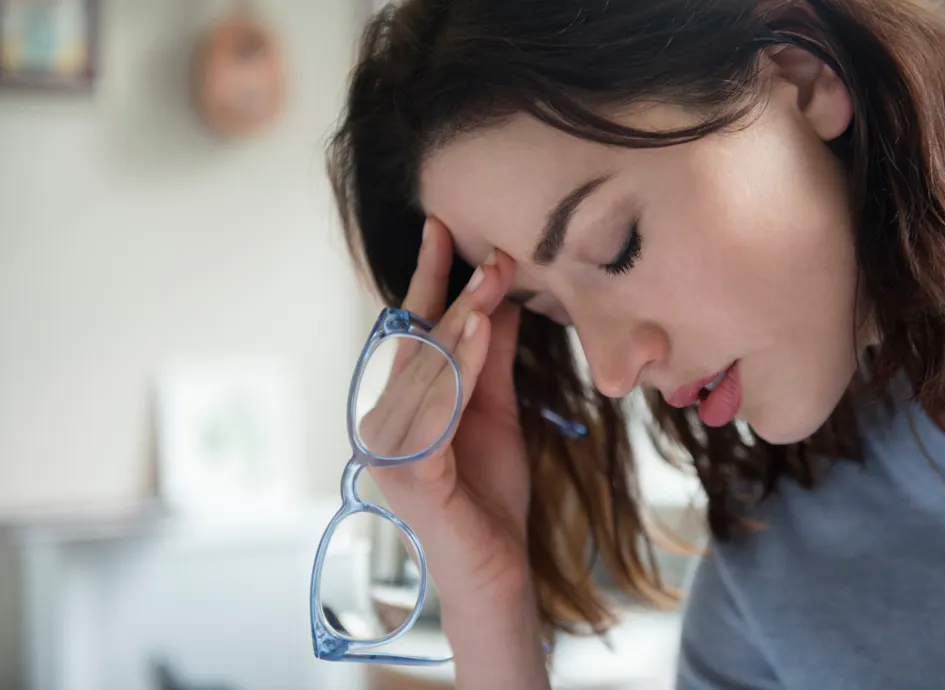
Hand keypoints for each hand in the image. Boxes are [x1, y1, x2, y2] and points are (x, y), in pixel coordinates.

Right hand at [363, 217, 531, 610]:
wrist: (495, 570)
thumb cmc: (488, 492)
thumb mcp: (495, 409)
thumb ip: (490, 358)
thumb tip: (500, 296)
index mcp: (400, 405)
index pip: (413, 332)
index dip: (430, 280)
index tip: (445, 228)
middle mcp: (383, 421)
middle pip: (418, 344)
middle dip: (455, 292)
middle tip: (492, 248)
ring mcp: (391, 449)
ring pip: (427, 369)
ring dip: (462, 318)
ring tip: (494, 275)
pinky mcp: (411, 473)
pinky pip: (439, 408)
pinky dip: (460, 366)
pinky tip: (480, 329)